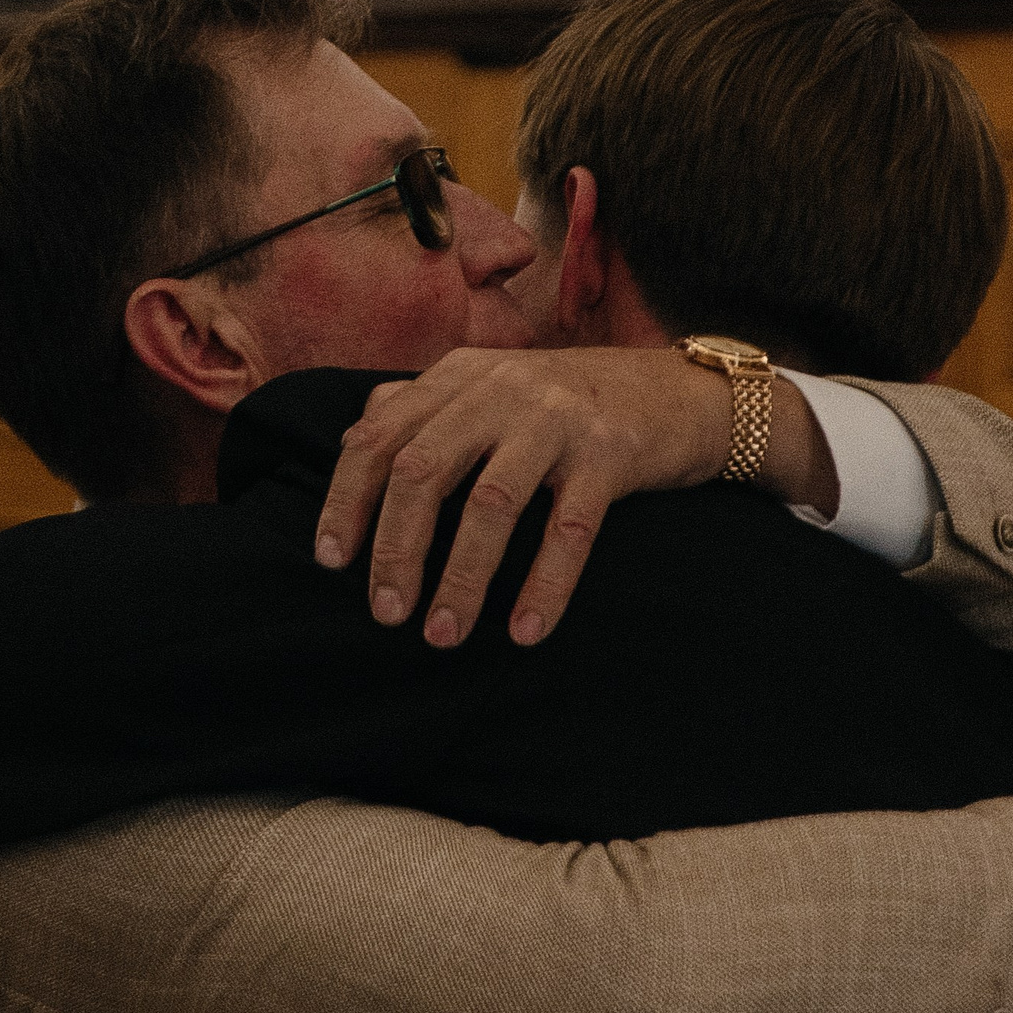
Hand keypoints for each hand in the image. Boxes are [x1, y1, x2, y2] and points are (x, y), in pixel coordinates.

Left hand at [314, 348, 832, 647]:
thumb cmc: (567, 407)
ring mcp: (557, 417)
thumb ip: (421, 409)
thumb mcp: (489, 390)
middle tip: (386, 614)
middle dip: (396, 549)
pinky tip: (524, 634)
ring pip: (490, 502)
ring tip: (442, 635)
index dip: (346, 500)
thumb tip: (350, 443)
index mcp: (458, 376)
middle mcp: (500, 388)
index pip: (378, 437)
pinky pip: (569, 529)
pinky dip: (543, 585)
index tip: (330, 562)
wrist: (682, 391)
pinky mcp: (612, 451)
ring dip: (461, 577)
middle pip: (423, 470)